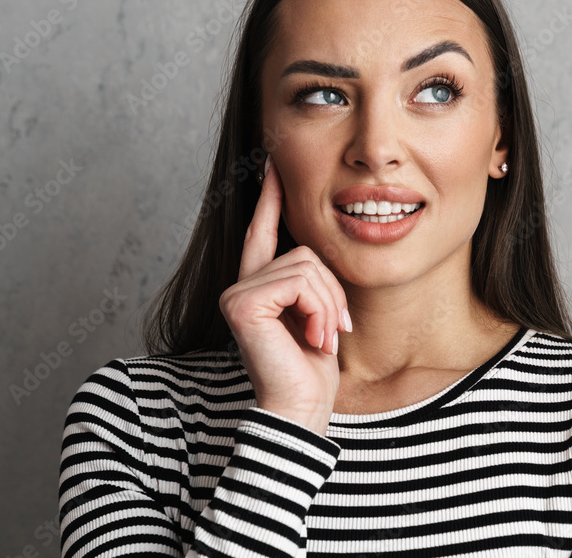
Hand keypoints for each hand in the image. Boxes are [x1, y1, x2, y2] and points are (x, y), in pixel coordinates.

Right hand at [218, 154, 349, 435]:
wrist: (302, 408)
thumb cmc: (311, 369)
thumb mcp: (320, 313)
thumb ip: (313, 281)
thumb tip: (320, 246)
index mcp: (259, 285)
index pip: (263, 230)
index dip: (271, 197)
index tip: (273, 163)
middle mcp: (241, 285)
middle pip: (304, 252)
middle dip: (332, 291)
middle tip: (334, 329)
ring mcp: (237, 292)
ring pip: (306, 266)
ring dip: (329, 304)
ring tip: (324, 338)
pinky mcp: (242, 303)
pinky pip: (300, 282)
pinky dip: (319, 309)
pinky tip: (314, 339)